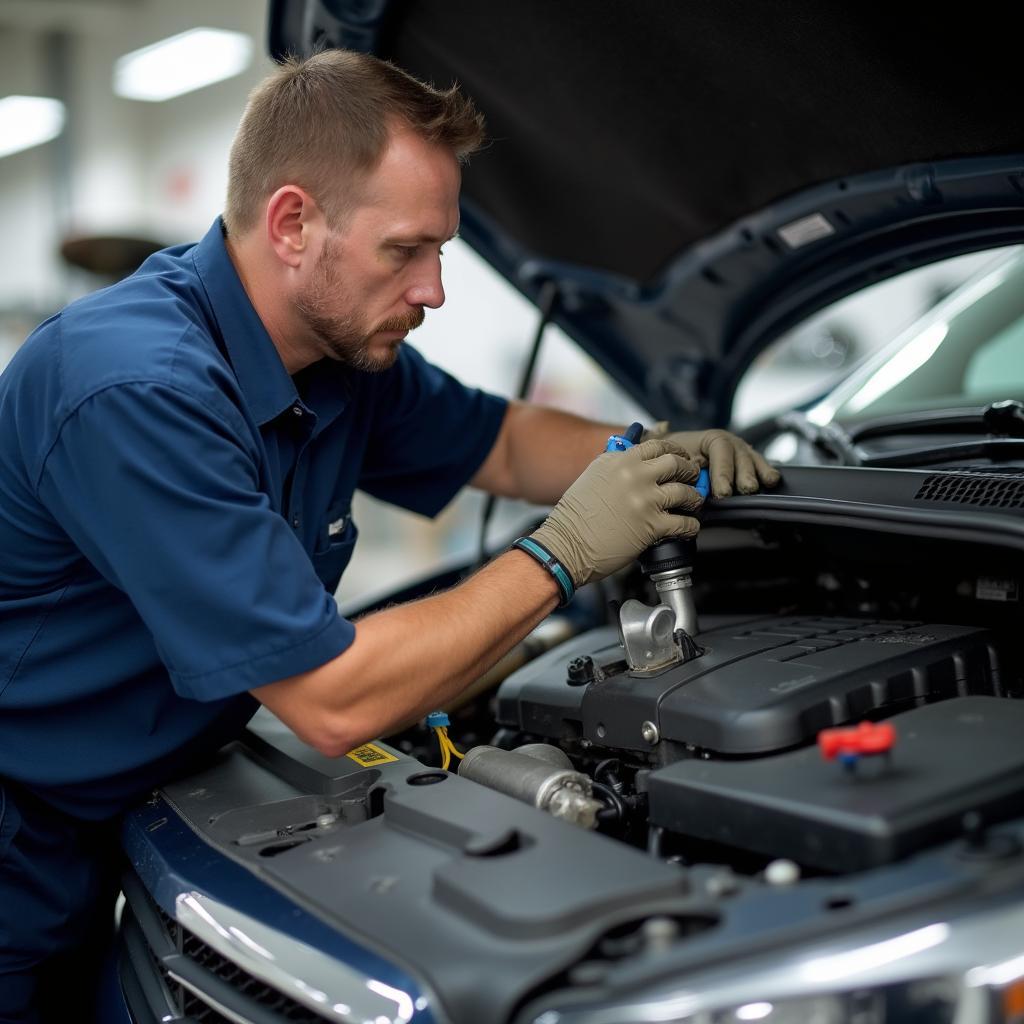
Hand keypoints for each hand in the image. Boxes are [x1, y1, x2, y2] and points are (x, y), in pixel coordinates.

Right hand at [530, 439, 702, 586]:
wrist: (565, 546)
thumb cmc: (574, 518)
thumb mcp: (592, 479)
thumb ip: (616, 468)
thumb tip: (636, 464)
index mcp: (618, 461)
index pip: (657, 446)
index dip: (675, 452)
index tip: (681, 458)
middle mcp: (633, 475)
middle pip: (676, 463)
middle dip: (689, 471)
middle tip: (693, 478)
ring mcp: (644, 499)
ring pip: (685, 492)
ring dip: (694, 498)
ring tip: (694, 503)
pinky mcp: (651, 526)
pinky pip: (684, 523)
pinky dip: (691, 526)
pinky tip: (689, 527)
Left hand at [643, 422, 779, 497]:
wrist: (679, 461)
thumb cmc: (674, 459)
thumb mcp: (670, 454)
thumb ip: (671, 451)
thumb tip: (669, 438)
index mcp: (709, 439)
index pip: (719, 449)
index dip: (722, 470)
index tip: (721, 491)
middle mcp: (729, 443)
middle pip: (739, 455)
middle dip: (743, 473)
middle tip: (744, 490)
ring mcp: (741, 453)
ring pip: (752, 459)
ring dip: (757, 473)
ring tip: (759, 486)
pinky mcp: (749, 465)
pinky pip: (761, 466)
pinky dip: (767, 472)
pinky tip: (772, 481)